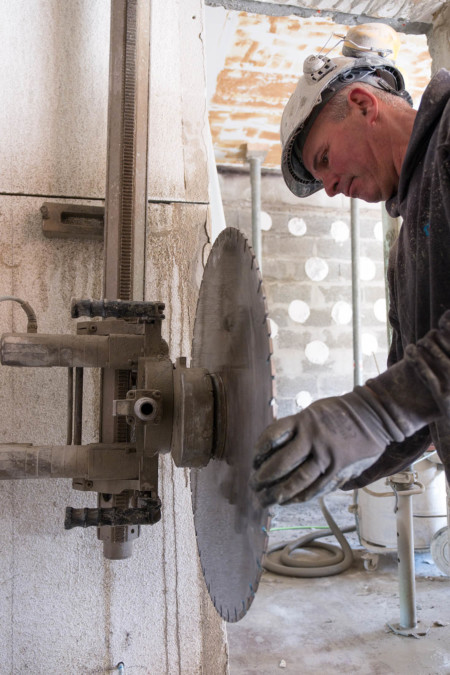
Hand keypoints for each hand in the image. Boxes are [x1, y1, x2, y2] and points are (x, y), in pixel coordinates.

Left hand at [251, 309, 449, 505]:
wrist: (373, 416)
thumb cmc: (340, 414)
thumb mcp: (314, 412)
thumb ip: (296, 430)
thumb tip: (274, 451)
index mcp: (303, 420)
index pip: (272, 437)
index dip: (259, 451)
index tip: (253, 462)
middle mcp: (312, 438)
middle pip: (280, 463)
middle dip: (264, 478)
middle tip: (255, 486)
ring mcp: (326, 455)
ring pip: (296, 480)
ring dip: (279, 493)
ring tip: (267, 500)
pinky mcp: (338, 469)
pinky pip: (316, 487)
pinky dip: (301, 496)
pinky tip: (290, 501)